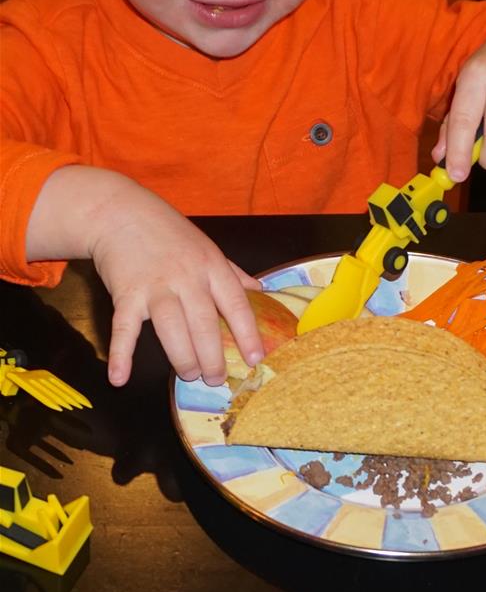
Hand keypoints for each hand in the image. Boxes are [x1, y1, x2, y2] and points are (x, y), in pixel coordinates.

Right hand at [90, 184, 262, 386]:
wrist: (120, 212)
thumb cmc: (167, 232)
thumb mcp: (206, 246)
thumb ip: (232, 272)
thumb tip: (259, 292)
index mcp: (210, 265)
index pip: (235, 303)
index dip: (248, 333)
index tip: (255, 358)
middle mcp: (187, 276)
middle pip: (204, 323)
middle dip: (212, 356)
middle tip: (216, 379)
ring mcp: (156, 285)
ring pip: (172, 328)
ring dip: (182, 357)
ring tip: (190, 374)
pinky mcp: (126, 293)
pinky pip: (124, 327)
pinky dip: (122, 354)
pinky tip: (119, 377)